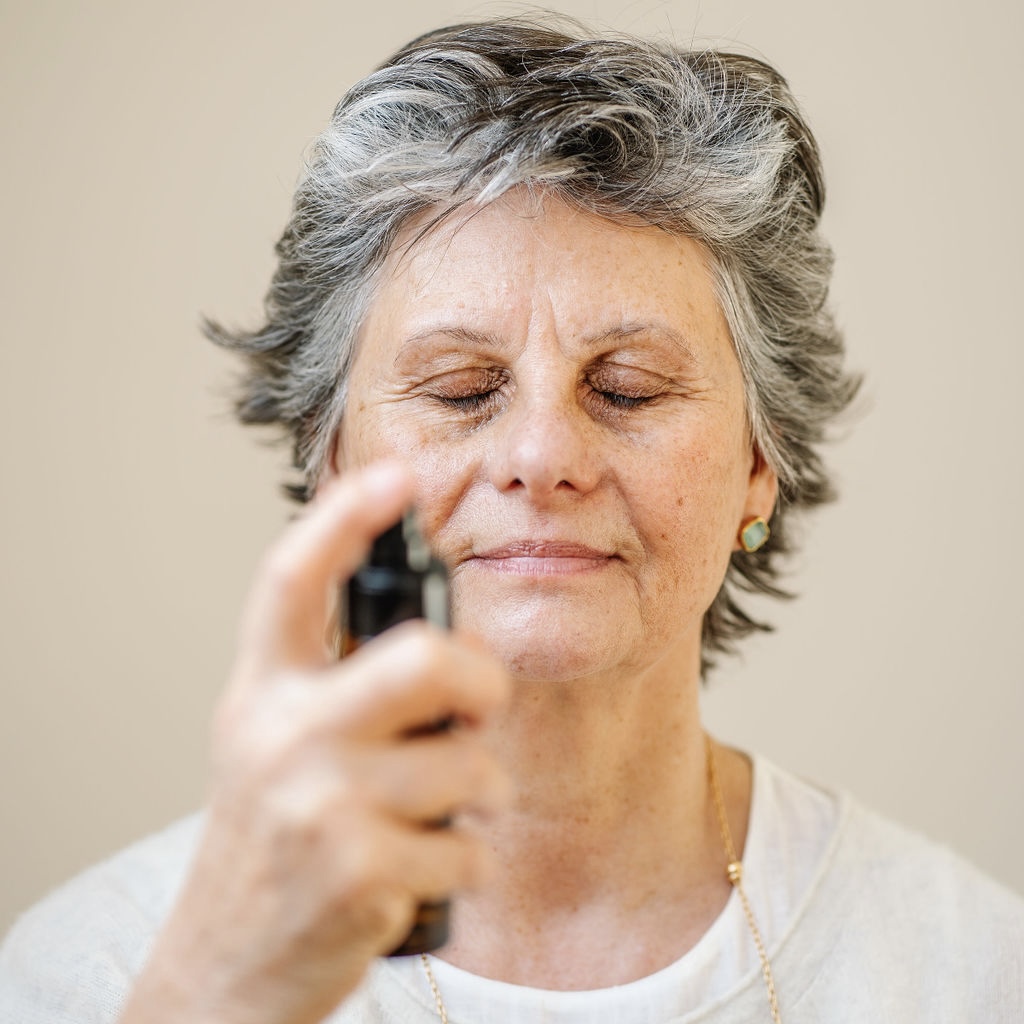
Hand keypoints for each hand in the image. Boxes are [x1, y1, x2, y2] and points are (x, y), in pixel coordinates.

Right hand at [120, 463, 510, 1023]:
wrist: (228, 963)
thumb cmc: (273, 837)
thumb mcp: (279, 742)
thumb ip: (341, 686)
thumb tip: (450, 643)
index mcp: (261, 691)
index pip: (292, 581)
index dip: (345, 519)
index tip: (397, 476)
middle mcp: (281, 734)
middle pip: (423, 661)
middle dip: (478, 681)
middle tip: (476, 706)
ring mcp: (318, 804)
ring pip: (470, 765)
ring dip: (475, 795)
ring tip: (433, 814)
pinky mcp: (357, 872)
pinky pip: (469, 847)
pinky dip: (463, 864)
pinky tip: (416, 874)